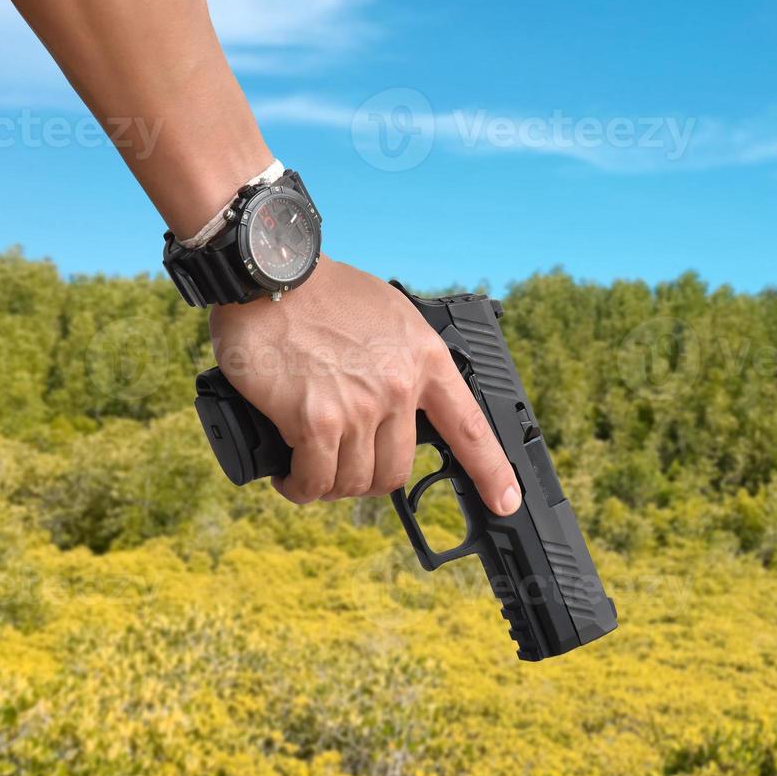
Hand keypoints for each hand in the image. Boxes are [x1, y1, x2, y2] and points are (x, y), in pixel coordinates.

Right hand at [208, 259, 521, 512]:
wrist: (271, 275)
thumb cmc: (320, 293)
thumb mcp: (391, 317)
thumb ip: (405, 361)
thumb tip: (403, 405)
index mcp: (425, 360)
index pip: (469, 428)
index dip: (490, 471)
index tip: (505, 500)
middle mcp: (399, 388)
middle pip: (396, 471)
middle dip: (370, 479)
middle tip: (344, 467)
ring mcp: (360, 407)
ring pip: (355, 481)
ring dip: (331, 485)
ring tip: (311, 469)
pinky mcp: (316, 421)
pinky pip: (315, 480)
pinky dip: (301, 487)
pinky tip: (292, 478)